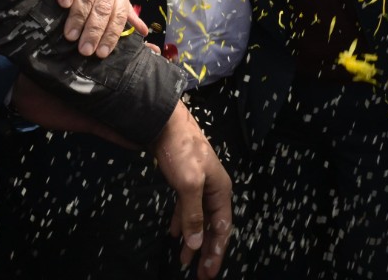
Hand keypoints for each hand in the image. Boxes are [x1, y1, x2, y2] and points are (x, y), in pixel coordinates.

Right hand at [53, 0, 146, 57]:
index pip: (119, 14)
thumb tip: (144, 32)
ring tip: (71, 35)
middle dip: (94, 31)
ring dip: (79, 17)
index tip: (101, 53)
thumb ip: (125, 13)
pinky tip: (63, 4)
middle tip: (85, 49)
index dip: (111, 35)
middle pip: (103, 8)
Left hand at [155, 102, 232, 278]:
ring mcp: (200, 185)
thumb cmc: (181, 151)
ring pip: (199, 219)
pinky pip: (187, 208)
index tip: (208, 273)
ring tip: (184, 261)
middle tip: (199, 274)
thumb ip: (193, 214)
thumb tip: (195, 242)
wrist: (164, 123)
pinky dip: (182, 222)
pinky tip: (174, 234)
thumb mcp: (188, 184)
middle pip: (212, 226)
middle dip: (206, 251)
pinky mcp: (185, 181)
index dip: (216, 251)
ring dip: (192, 240)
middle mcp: (214, 189)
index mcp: (221, 190)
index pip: (222, 228)